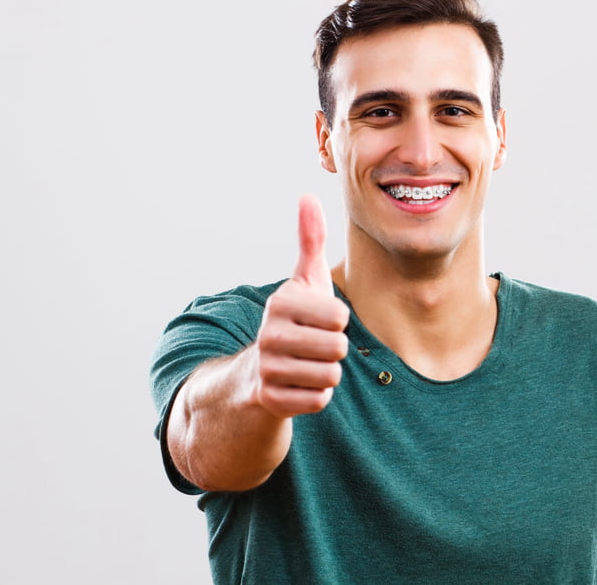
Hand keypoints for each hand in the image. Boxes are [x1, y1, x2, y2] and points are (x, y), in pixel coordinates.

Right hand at [252, 194, 348, 416]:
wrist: (255, 372)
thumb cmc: (294, 320)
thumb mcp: (304, 280)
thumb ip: (310, 240)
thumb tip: (308, 195)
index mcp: (281, 302)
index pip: (340, 317)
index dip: (336, 321)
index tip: (316, 320)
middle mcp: (269, 335)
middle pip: (338, 348)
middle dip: (334, 349)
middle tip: (312, 345)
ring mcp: (267, 369)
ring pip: (331, 376)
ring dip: (325, 373)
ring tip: (305, 364)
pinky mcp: (271, 400)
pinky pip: (319, 400)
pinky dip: (315, 396)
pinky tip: (297, 385)